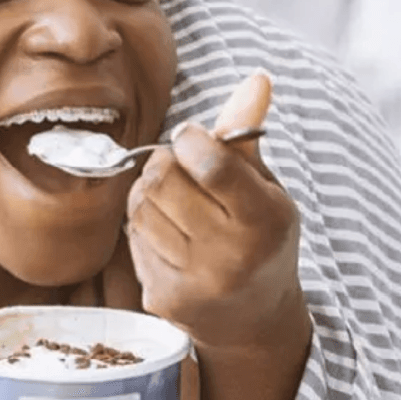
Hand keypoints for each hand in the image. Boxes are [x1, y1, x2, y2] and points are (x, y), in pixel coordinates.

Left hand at [125, 73, 305, 350]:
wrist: (254, 322)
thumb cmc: (261, 241)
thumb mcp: (267, 190)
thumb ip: (247, 137)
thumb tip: (256, 78)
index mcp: (266, 222)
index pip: (210, 163)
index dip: (191, 139)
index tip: (193, 138)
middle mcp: (232, 256)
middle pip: (164, 181)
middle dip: (164, 163)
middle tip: (179, 166)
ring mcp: (195, 283)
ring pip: (140, 208)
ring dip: (150, 194)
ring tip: (174, 200)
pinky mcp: (163, 299)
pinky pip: (132, 239)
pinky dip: (144, 227)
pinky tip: (169, 234)